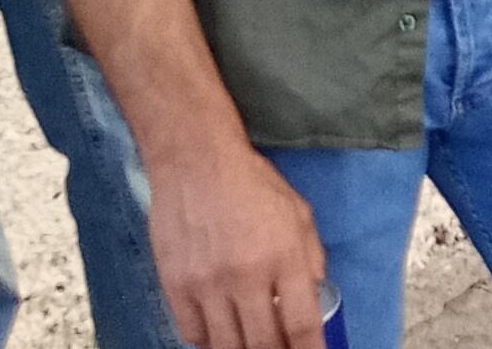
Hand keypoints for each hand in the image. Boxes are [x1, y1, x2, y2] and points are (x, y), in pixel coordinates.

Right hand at [143, 133, 330, 348]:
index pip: (302, 326)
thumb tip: (315, 300)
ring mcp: (207, 284)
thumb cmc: (253, 184)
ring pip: (226, 347)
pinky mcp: (175, 285)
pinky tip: (220, 333)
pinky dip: (209, 342)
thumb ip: (311, 260)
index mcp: (284, 258)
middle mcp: (246, 277)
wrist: (196, 161)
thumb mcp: (299, 215)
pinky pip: (192, 334)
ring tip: (252, 345)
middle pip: (263, 346)